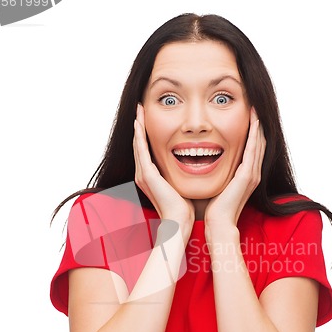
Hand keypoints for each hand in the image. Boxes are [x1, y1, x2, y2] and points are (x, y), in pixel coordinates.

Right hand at [133, 104, 194, 227]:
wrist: (179, 222)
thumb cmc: (184, 208)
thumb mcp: (181, 186)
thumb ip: (181, 175)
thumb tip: (194, 166)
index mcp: (151, 177)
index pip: (147, 150)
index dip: (146, 134)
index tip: (149, 119)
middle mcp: (143, 174)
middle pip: (139, 144)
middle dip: (140, 126)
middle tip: (140, 108)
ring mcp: (143, 174)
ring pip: (137, 144)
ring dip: (138, 126)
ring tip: (138, 110)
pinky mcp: (147, 174)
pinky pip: (140, 149)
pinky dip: (139, 134)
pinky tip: (139, 122)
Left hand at [204, 108, 265, 229]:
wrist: (218, 224)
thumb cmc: (214, 209)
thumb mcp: (219, 186)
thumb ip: (219, 174)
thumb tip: (207, 164)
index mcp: (246, 176)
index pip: (252, 148)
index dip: (252, 132)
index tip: (248, 116)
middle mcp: (253, 173)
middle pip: (259, 143)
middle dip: (258, 124)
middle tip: (255, 106)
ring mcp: (252, 174)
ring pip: (259, 143)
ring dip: (258, 125)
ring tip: (256, 108)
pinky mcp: (247, 176)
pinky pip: (253, 150)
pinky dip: (254, 134)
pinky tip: (254, 121)